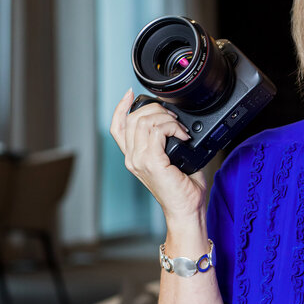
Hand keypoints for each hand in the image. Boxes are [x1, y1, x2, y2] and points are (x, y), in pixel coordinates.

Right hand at [109, 88, 206, 222]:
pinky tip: (182, 136)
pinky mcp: (152, 162)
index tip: (131, 94)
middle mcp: (132, 158)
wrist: (186, 210)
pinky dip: (172, 128)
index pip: (117, 126)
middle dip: (156, 109)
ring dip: (166, 118)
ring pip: (144, 121)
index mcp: (134, 156)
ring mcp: (139, 160)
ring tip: (180, 129)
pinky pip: (157, 131)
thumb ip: (166, 141)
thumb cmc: (183, 189)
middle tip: (174, 119)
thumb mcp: (172, 159)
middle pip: (133, 118)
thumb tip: (177, 123)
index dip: (121, 107)